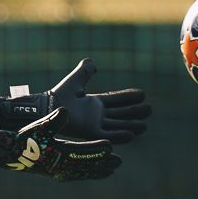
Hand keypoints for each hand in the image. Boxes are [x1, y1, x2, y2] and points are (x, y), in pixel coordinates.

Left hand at [0, 59, 150, 143]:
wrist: (48, 107)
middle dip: (134, 112)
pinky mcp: (90, 133)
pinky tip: (131, 134)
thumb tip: (93, 63)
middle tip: (149, 110)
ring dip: (131, 125)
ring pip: (117, 125)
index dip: (128, 98)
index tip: (142, 94)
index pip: (116, 100)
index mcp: (94, 103)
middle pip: (120, 114)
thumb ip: (85, 71)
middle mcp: (96, 115)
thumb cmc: (59, 95)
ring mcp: (94, 125)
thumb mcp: (76, 80)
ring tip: (144, 126)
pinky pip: (107, 135)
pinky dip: (119, 135)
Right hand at [0, 108, 120, 181]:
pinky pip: (75, 175)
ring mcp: (57, 172)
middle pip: (85, 165)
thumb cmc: (23, 138)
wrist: (8, 153)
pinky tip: (94, 172)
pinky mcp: (54, 173)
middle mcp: (58, 166)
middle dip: (102, 163)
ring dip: (97, 170)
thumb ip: (53, 120)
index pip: (81, 151)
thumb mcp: (38, 126)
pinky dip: (86, 174)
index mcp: (56, 154)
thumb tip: (66, 110)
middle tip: (119, 162)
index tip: (111, 146)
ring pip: (82, 172)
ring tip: (112, 169)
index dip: (96, 149)